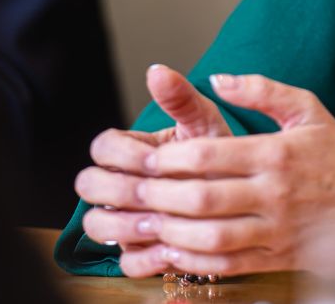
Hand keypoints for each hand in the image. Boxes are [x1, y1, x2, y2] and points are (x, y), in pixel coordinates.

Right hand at [75, 64, 234, 270]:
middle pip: (88, 186)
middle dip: (115, 190)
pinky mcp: (143, 252)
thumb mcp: (206, 126)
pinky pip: (126, 262)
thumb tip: (157, 71)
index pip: (102, 148)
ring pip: (97, 225)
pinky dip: (144, 256)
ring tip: (159, 221)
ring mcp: (129, 220)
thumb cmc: (221, 157)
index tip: (155, 159)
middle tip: (150, 192)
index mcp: (133, 151)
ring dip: (124, 224)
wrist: (246, 198)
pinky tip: (171, 246)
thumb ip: (181, 100)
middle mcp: (123, 186)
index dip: (122, 155)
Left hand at [79, 72, 334, 279]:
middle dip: (160, 197)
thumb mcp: (306, 109)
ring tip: (146, 221)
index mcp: (276, 153)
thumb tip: (217, 78)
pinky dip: (195, 260)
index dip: (169, 159)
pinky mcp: (277, 258)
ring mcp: (276, 230)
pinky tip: (172, 249)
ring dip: (172, 232)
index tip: (145, 157)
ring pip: (212, 237)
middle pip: (204, 198)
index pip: (209, 156)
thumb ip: (261, 89)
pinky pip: (228, 265)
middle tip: (132, 192)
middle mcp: (274, 193)